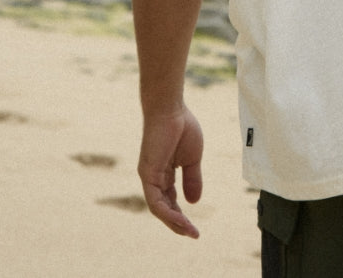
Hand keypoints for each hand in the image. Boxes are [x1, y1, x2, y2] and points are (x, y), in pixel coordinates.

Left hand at [138, 105, 203, 237]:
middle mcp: (153, 178)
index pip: (171, 200)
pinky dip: (168, 212)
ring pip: (159, 208)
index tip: (194, 226)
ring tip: (189, 231)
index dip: (182, 213)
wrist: (171, 109)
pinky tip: (180, 219)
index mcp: (164, 173)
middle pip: (164, 207)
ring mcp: (149, 177)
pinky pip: (156, 201)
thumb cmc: (182, 127)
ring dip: (174, 222)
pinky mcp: (148, 174)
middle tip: (193, 234)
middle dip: (178, 223)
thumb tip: (194, 202)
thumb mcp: (192, 158)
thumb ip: (192, 179)